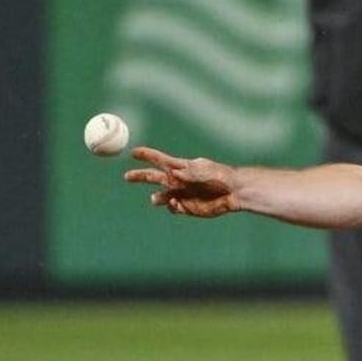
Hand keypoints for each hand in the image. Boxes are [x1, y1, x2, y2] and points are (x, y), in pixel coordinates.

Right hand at [123, 146, 238, 217]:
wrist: (234, 192)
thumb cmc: (221, 176)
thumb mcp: (205, 171)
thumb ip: (190, 173)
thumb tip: (173, 173)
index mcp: (181, 167)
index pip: (160, 160)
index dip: (147, 155)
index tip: (134, 152)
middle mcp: (178, 180)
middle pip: (153, 177)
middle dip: (140, 176)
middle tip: (127, 176)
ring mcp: (181, 194)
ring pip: (161, 196)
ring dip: (158, 198)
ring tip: (159, 198)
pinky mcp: (187, 207)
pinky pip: (173, 208)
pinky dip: (172, 207)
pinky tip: (177, 205)